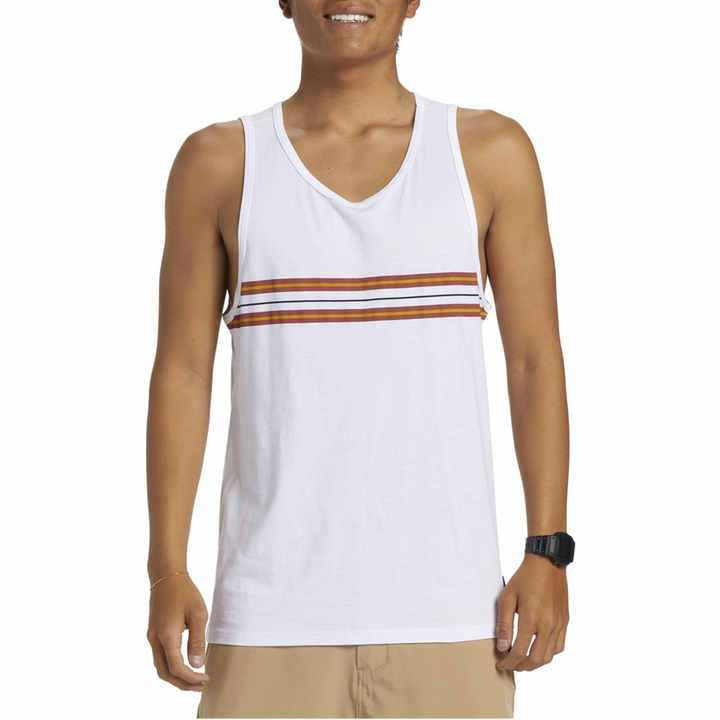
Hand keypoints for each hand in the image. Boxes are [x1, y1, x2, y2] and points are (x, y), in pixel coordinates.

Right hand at [147, 573, 209, 690]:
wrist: (166, 575)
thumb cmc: (185, 592)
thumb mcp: (197, 614)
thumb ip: (197, 640)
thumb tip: (197, 665)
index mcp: (166, 636)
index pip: (176, 668)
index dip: (191, 679)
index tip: (206, 679)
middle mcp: (155, 640)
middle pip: (165, 673)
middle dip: (182, 683)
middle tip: (202, 685)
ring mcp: (152, 637)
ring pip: (161, 666)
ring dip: (177, 676)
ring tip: (195, 678)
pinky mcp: (154, 633)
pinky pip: (160, 657)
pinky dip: (172, 666)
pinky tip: (186, 664)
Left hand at [495, 554, 568, 670]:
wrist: (547, 563)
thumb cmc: (525, 578)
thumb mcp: (507, 597)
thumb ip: (504, 624)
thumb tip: (502, 646)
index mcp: (532, 618)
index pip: (519, 651)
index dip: (508, 661)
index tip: (501, 662)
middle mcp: (548, 625)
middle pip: (536, 659)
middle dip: (520, 666)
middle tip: (510, 665)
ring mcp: (559, 624)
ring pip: (549, 656)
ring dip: (535, 663)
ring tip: (522, 661)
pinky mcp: (565, 621)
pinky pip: (559, 646)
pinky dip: (548, 654)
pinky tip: (538, 650)